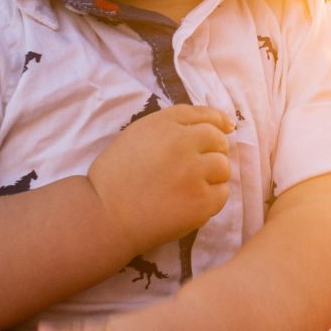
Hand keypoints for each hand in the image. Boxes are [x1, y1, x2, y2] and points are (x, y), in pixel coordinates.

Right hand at [87, 104, 232, 252]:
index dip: (217, 121)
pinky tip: (189, 204)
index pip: (203, 114)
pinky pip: (222, 194)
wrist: (104, 215)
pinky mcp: (201, 201)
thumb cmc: (115, 177)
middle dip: (214, 151)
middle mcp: (182, 142)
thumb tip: (215, 125)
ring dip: (213, 176)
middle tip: (198, 167)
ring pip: (223, 167)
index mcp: (163, 123)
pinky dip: (211, 199)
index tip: (225, 128)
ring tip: (189, 188)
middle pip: (218, 139)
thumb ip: (169, 128)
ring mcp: (194, 172)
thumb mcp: (136, 136)